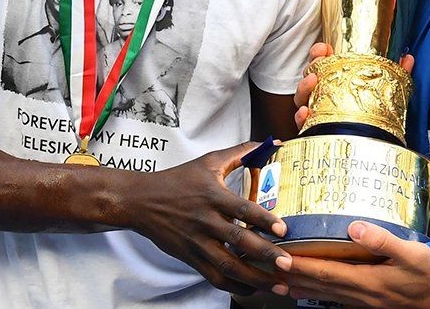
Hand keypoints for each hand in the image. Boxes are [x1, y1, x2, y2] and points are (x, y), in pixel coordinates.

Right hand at [128, 142, 290, 295]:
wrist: (142, 201)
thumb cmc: (178, 179)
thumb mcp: (209, 161)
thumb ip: (241, 152)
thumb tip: (273, 143)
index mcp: (213, 196)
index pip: (242, 209)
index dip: (263, 219)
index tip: (283, 230)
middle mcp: (206, 221)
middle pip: (238, 241)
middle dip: (265, 254)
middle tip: (287, 264)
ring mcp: (197, 242)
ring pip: (228, 266)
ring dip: (255, 278)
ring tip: (279, 286)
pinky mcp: (190, 258)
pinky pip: (214, 277)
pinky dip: (235, 286)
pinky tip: (253, 287)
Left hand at [276, 221, 429, 307]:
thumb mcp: (414, 253)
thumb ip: (383, 240)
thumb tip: (354, 226)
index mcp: (370, 282)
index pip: (326, 273)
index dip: (300, 266)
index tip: (279, 258)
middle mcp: (365, 296)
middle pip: (321, 286)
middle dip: (294, 278)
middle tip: (269, 270)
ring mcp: (370, 302)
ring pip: (329, 295)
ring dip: (305, 288)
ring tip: (283, 283)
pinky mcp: (376, 302)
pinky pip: (341, 298)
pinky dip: (323, 293)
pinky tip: (318, 290)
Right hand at [293, 44, 413, 130]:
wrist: (370, 143)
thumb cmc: (370, 112)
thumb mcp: (383, 89)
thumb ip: (395, 73)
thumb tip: (408, 58)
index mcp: (336, 80)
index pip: (322, 63)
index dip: (320, 54)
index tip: (324, 48)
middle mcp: (323, 94)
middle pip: (310, 77)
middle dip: (311, 66)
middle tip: (319, 62)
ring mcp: (317, 111)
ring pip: (303, 97)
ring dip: (304, 88)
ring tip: (312, 82)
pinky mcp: (316, 129)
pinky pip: (303, 123)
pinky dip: (302, 116)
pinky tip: (306, 112)